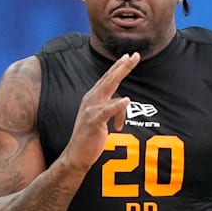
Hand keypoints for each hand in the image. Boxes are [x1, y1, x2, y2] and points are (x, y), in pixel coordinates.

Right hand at [61, 53, 139, 169]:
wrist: (76, 154)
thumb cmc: (90, 137)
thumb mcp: (102, 117)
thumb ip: (111, 107)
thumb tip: (124, 103)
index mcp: (93, 97)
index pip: (108, 78)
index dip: (118, 66)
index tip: (129, 56)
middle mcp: (91, 99)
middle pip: (110, 79)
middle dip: (123, 66)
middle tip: (135, 55)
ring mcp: (91, 109)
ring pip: (111, 94)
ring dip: (122, 107)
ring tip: (126, 107)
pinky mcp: (94, 121)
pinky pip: (108, 110)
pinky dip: (118, 105)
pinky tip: (126, 100)